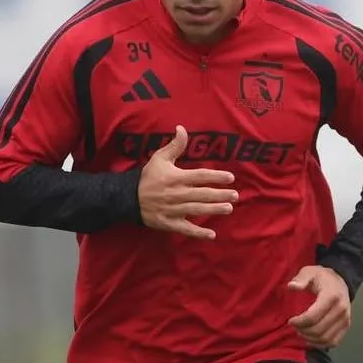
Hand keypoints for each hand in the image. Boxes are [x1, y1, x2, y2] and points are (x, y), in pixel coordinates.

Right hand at [137, 125, 237, 239]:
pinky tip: (212, 235)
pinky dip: (198, 233)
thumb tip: (182, 127)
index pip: (199, 176)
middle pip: (201, 194)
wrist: (126, 197)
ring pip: (196, 210)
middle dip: (219, 194)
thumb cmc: (147, 177)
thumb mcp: (159, 158)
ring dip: (213, 210)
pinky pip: (185, 229)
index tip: (230, 177)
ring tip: (228, 208)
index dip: (216, 176)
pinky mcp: (168, 223)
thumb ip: (174, 145)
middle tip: (235, 195)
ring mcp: (172, 209)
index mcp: (175, 178)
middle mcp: (175, 194)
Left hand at [287, 266, 351, 347]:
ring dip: (310, 338)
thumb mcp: (309, 272)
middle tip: (295, 326)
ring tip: (302, 331)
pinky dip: (321, 344)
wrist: (340, 281)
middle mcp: (341, 309)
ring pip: (325, 338)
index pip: (312, 316)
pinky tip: (311, 338)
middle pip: (318, 329)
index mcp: (332, 296)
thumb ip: (300, 279)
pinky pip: (333, 342)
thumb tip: (291, 286)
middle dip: (303, 331)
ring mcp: (345, 319)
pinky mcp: (346, 326)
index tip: (290, 320)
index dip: (299, 322)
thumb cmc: (322, 278)